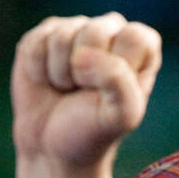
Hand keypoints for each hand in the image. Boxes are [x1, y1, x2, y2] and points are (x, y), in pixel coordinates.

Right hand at [11, 12, 161, 177]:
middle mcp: (111, 32)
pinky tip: (47, 82)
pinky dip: (38, 70)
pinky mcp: (45, 33)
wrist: (52, 148)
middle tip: (85, 93)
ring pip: (63, 36)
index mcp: (141, 50)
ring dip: (60, 73)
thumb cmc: (94, 131)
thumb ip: (119, 83)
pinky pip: (37, 41)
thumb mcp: (121, 116)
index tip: (112, 92)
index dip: (120, 66)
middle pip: (97, 32)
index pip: (136, 38)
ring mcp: (76, 29)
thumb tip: (82, 55)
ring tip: (66, 89)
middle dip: (86, 71)